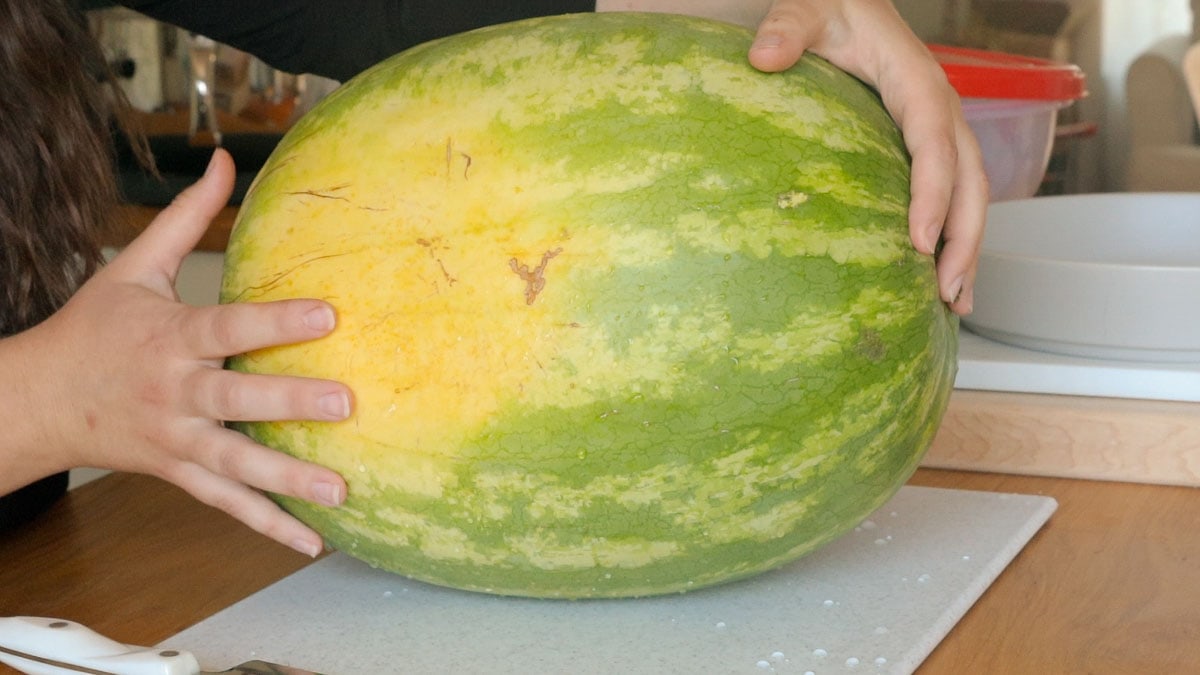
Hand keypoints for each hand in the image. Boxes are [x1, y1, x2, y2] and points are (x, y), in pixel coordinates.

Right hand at [28, 149, 350, 555]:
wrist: (39, 401)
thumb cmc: (93, 330)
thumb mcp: (132, 267)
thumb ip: (186, 218)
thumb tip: (225, 158)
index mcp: (168, 338)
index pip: (228, 326)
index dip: (276, 321)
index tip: (329, 314)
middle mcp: (174, 393)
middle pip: (235, 400)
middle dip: (289, 403)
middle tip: (347, 403)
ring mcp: (176, 441)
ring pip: (236, 464)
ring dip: (289, 480)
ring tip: (344, 490)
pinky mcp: (178, 473)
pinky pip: (226, 503)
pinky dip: (268, 525)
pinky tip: (313, 540)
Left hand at [746, 0, 986, 313]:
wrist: (845, 3)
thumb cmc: (829, 9)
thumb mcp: (806, 8)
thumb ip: (787, 28)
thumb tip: (763, 56)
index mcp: (916, 82)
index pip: (935, 143)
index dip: (933, 194)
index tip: (919, 242)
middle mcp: (939, 110)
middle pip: (969, 179)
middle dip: (965, 238)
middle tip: (947, 293)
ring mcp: (937, 131)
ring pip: (969, 194)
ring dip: (966, 248)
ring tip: (955, 303)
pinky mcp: (925, 147)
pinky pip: (951, 194)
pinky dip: (951, 237)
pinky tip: (937, 278)